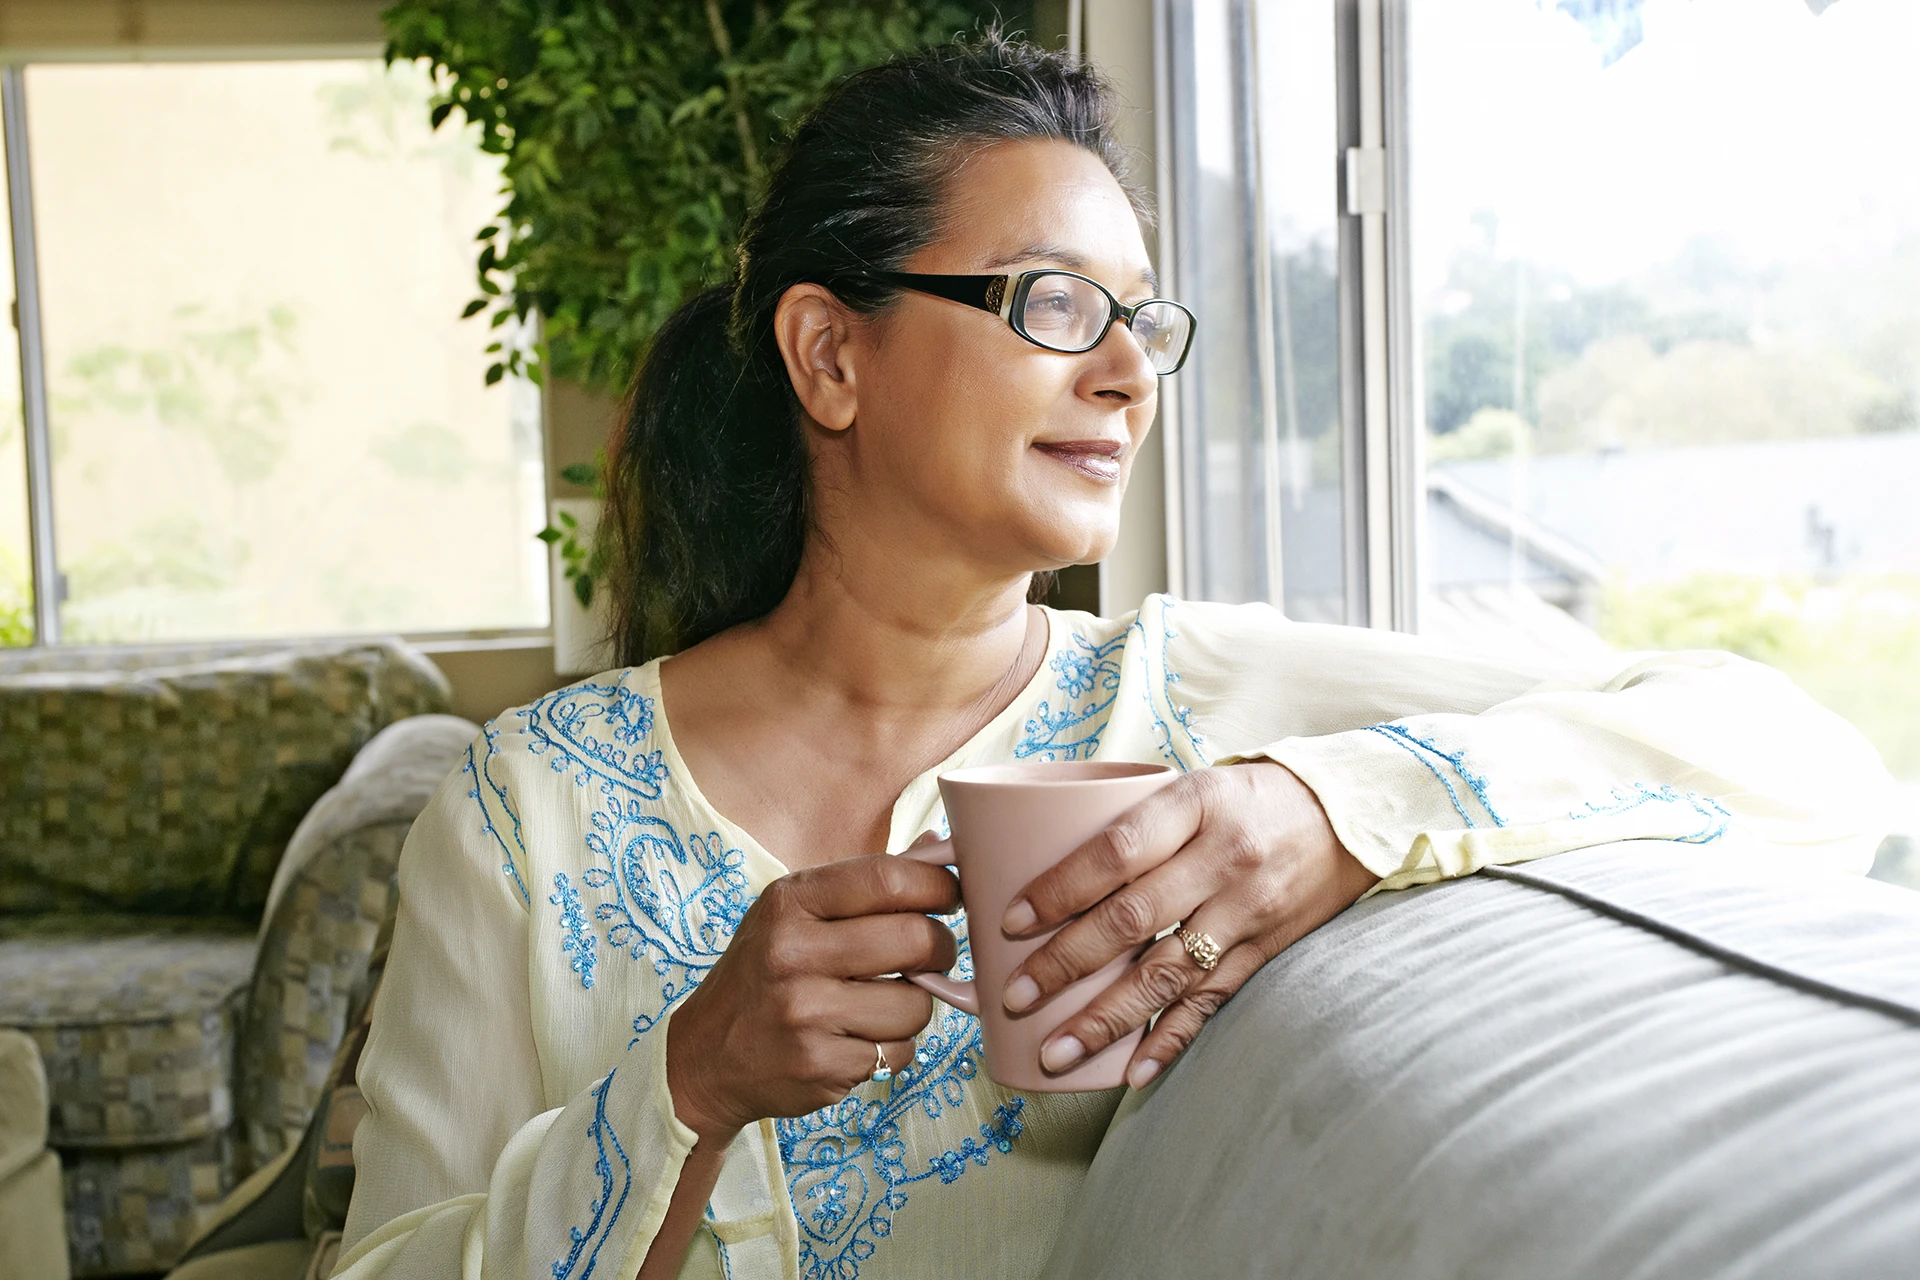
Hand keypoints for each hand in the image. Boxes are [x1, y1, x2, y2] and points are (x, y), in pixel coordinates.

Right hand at [665, 854, 960, 1140]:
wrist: (704, 1058)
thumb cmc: (764, 975)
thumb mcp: (794, 914)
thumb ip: (863, 885)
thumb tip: (939, 844)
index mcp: (790, 901)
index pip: (889, 878)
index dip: (939, 885)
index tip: (951, 896)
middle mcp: (793, 952)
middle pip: (915, 939)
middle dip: (941, 948)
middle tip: (932, 954)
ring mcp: (806, 1012)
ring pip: (916, 1003)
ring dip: (914, 1006)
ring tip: (880, 1005)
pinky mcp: (820, 1065)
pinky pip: (898, 1051)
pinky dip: (891, 1048)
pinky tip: (856, 1041)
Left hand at [999, 761, 1376, 1088]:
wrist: (1350, 815)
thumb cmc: (1248, 797)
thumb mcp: (1192, 786)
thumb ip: (1131, 822)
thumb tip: (1032, 856)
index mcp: (1194, 804)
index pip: (1115, 851)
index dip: (1059, 889)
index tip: (1009, 922)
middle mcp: (1222, 859)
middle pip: (1132, 919)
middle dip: (1065, 964)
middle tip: (1015, 997)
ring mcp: (1246, 910)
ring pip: (1166, 974)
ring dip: (1106, 1020)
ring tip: (1056, 1052)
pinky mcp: (1265, 949)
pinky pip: (1211, 1002)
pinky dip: (1171, 1040)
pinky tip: (1133, 1071)